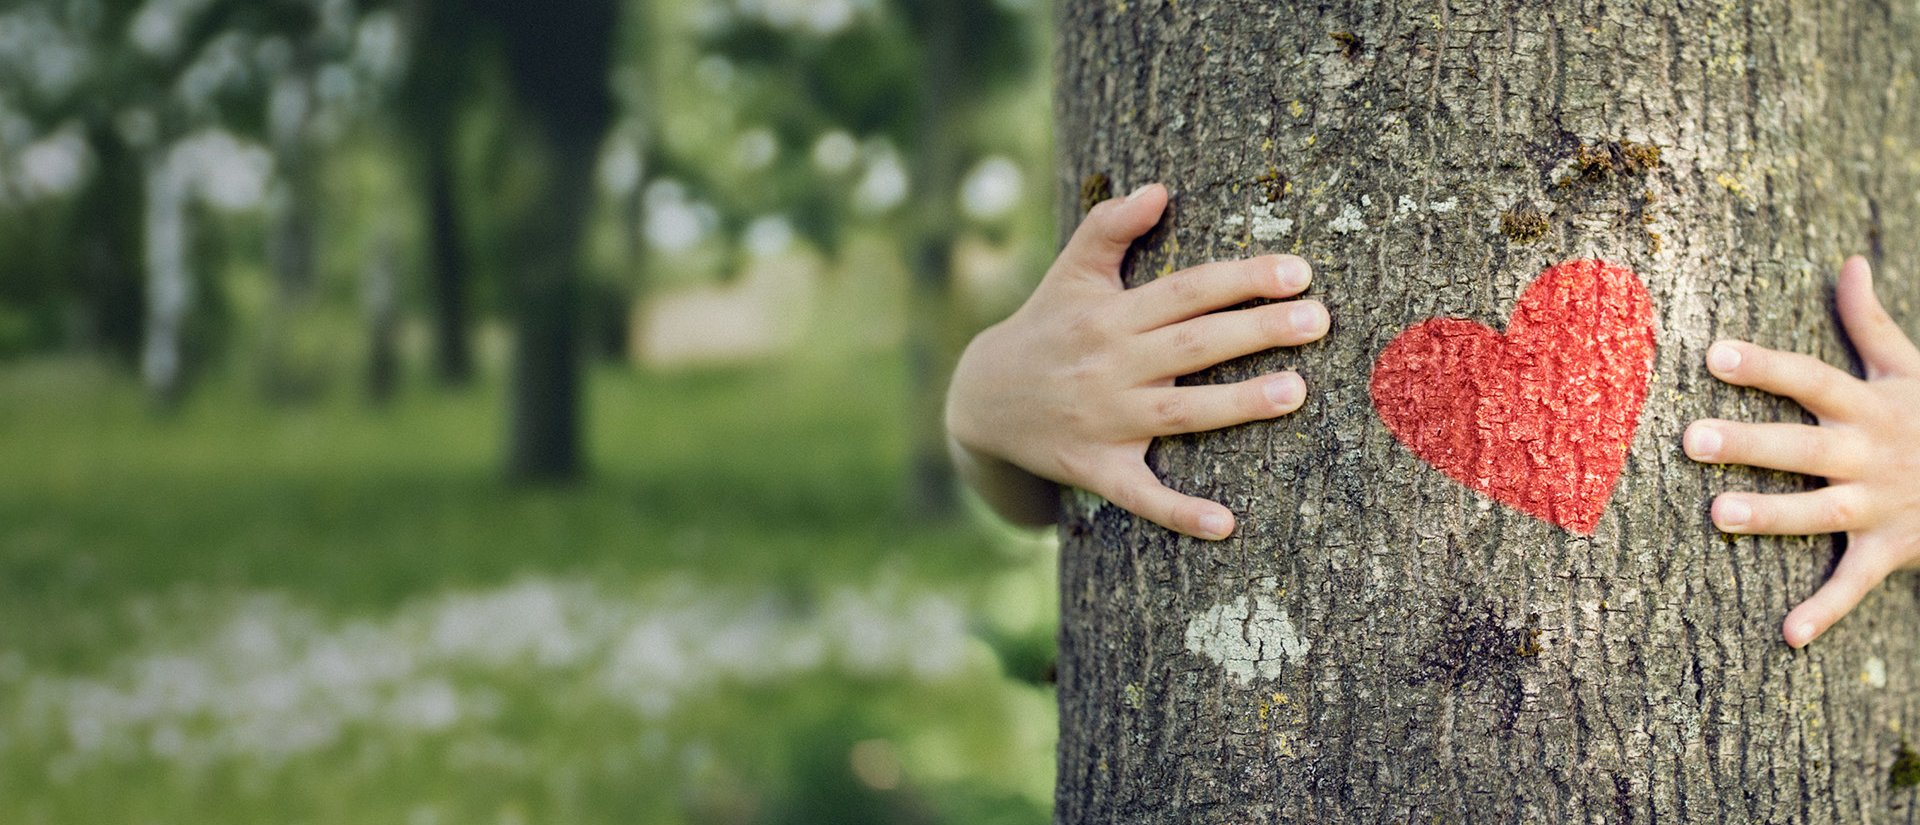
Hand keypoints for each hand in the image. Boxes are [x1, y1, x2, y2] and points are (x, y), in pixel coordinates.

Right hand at [945, 183, 1328, 539]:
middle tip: (1319, 320)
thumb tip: (1158, 189)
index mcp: (1109, 315)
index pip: (1186, 291)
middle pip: (1193, 345)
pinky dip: (1178, 511)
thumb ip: (1109, 227)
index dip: (1241, 280)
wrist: (980, 401)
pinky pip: (1140, 495)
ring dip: (1237, 405)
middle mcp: (1109, 366)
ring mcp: (1103, 421)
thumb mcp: (1068, 273)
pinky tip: (1225, 524)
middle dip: (1257, 331)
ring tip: (1296, 391)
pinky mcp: (1094, 469)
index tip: (1299, 272)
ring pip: (1179, 414)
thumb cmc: (1045, 327)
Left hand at [1684, 256, 1919, 647]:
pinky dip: (1824, 611)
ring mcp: (1882, 503)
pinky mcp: (1894, 548)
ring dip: (1772, 516)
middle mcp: (1870, 453)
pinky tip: (1787, 635)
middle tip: (1690, 438)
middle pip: (1803, 445)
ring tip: (1716, 515)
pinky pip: (1855, 583)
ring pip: (1821, 511)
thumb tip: (1850, 263)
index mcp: (1867, 406)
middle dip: (1750, 443)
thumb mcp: (1911, 368)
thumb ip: (1872, 322)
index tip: (1713, 353)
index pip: (1809, 379)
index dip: (1764, 366)